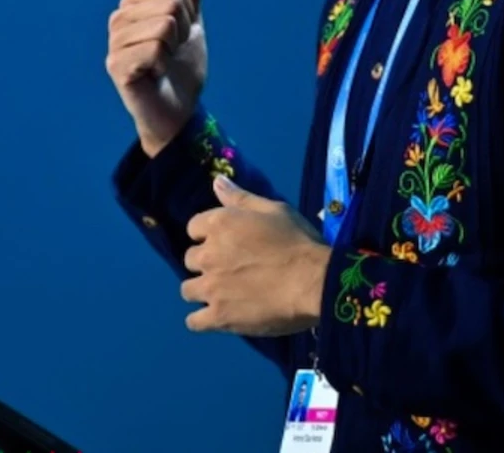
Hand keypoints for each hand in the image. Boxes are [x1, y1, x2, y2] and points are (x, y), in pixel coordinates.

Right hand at [106, 0, 207, 156]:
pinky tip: (154, 76)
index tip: (177, 38)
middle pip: (170, 4)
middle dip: (181, 32)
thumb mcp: (191, 19)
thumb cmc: (181, 66)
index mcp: (131, 5)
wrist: (178, 111)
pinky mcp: (116, 66)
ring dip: (173, 50)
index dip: (187, 15)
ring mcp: (114, 43)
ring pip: (163, 26)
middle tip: (171, 54)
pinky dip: (163, 65)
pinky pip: (154, 49)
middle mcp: (117, 20)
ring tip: (162, 65)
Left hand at [180, 174, 330, 335]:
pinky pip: (195, 322)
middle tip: (230, 271)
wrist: (316, 282)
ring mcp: (211, 288)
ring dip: (202, 292)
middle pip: (190, 260)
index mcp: (218, 225)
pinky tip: (216, 318)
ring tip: (224, 296)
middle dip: (206, 264)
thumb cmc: (299, 242)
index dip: (209, 237)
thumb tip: (216, 181)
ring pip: (188, 290)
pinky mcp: (218, 317)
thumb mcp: (273, 210)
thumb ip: (240, 198)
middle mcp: (208, 255)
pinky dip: (202, 320)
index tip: (227, 245)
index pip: (194, 228)